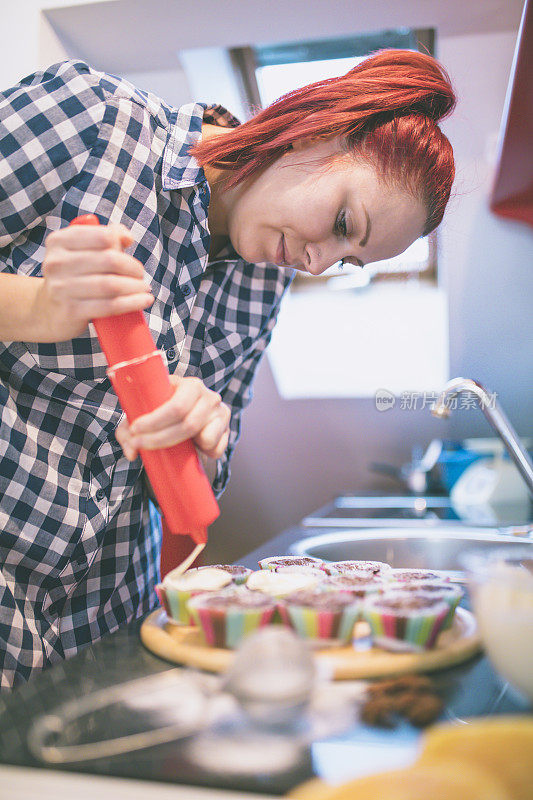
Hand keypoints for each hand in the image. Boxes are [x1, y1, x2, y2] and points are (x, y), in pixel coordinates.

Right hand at [36, 223, 153, 341]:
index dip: (122, 244)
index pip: (103, 236)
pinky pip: (110, 305)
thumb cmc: (74, 276)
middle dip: (133, 268)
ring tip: (145, 289)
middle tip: (140, 276)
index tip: (129, 254)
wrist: (48, 311)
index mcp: (59, 241)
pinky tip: (143, 301)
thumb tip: (127, 237)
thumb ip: (105, 237)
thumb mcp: (82, 252)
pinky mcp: (71, 311)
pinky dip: (132, 303)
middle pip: (110, 260)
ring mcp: (62, 288)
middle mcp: (57, 262)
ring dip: (136, 287)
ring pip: (111, 284)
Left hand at [115, 375, 230, 461]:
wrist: (189, 421)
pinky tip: (194, 447)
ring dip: (182, 448)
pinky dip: (203, 453)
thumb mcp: (144, 416)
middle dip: (159, 438)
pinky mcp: (227, 430)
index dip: (154, 420)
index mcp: (189, 385)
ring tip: (167, 448)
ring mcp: (221, 413)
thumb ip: (128, 432)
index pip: (175, 405)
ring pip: (204, 438)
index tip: (134, 430)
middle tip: (139, 445)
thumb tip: (132, 452)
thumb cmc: (163, 415)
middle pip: (188, 424)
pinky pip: (216, 448)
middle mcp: (209, 396)